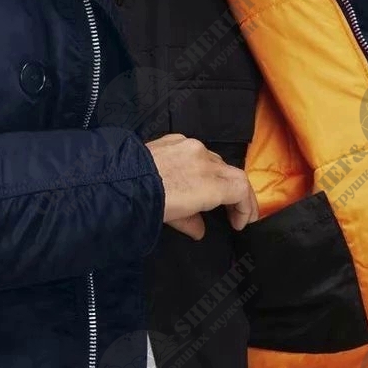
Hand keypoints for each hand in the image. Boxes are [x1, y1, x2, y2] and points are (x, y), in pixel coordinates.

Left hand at [145, 133, 259, 240]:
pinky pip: (196, 150)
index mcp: (211, 182)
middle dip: (237, 194)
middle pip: (233, 174)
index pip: (241, 189)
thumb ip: (192, 222)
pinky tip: (191, 176)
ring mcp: (190, 146)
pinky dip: (201, 164)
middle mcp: (206, 160)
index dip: (246, 207)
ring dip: (219, 178)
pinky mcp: (175, 138)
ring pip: (216, 161)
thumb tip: (199, 229)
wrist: (120, 178)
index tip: (240, 222)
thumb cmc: (148, 203)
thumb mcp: (173, 218)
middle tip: (233, 212)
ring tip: (212, 195)